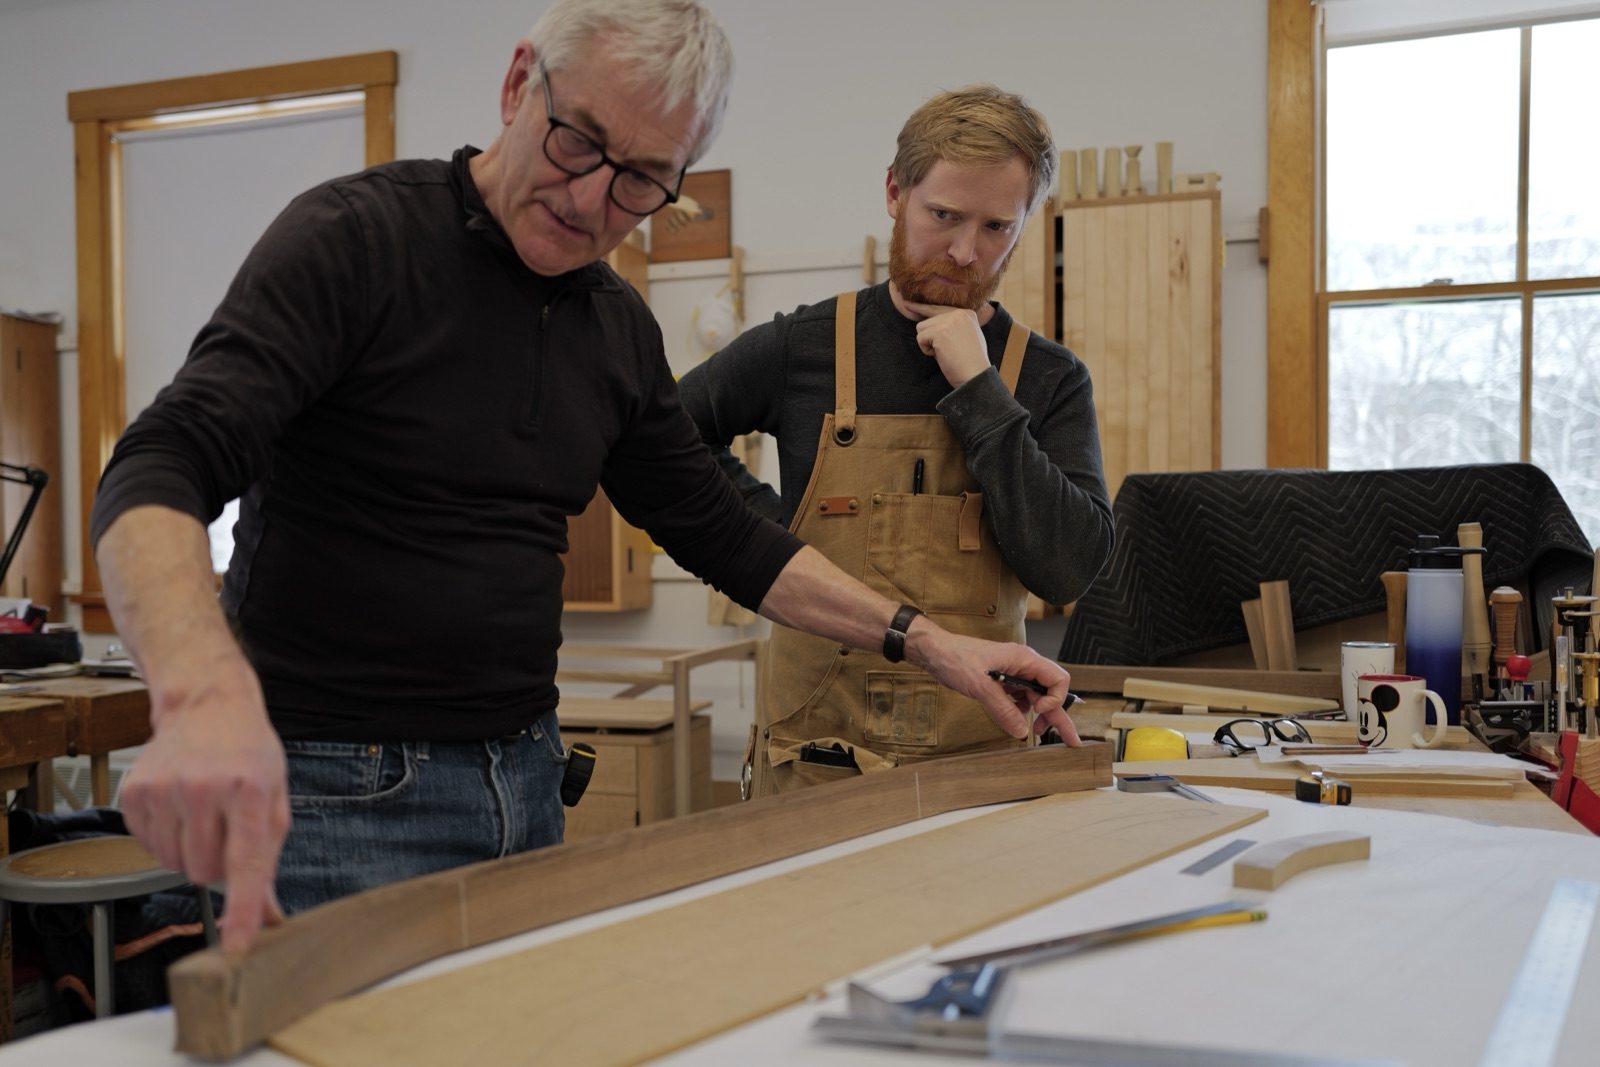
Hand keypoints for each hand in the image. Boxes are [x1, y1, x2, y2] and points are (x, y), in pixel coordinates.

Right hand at [120, 656, 289, 954]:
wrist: (208, 705)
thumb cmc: (249, 753)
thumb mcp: (275, 799)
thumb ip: (268, 861)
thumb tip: (267, 917)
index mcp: (249, 790)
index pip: (246, 864)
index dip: (240, 910)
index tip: (236, 947)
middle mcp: (204, 788)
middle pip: (203, 873)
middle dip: (216, 864)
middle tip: (226, 829)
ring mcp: (163, 789)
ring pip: (173, 864)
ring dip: (190, 851)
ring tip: (204, 814)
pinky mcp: (133, 793)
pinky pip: (148, 847)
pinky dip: (166, 838)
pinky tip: (179, 809)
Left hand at [902, 301, 989, 388]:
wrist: (976, 374)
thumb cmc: (971, 361)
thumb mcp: (969, 335)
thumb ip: (956, 325)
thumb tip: (936, 323)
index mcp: (967, 313)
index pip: (940, 308)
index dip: (924, 309)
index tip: (907, 303)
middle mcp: (958, 313)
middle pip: (928, 319)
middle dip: (930, 335)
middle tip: (926, 332)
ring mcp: (949, 321)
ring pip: (921, 328)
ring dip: (928, 343)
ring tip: (943, 352)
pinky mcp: (939, 332)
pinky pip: (920, 338)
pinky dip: (927, 350)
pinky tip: (940, 355)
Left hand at [904, 618, 1080, 743]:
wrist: (935, 652)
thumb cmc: (956, 658)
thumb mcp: (980, 686)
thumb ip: (1003, 709)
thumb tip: (1021, 731)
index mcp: (1024, 659)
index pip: (1058, 679)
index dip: (1054, 699)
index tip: (1037, 711)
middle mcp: (1023, 666)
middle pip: (1051, 692)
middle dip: (1059, 715)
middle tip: (1070, 741)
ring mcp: (1014, 674)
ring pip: (1037, 697)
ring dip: (1038, 714)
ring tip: (1033, 731)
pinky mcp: (1004, 682)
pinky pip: (1021, 699)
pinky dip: (1021, 711)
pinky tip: (1013, 719)